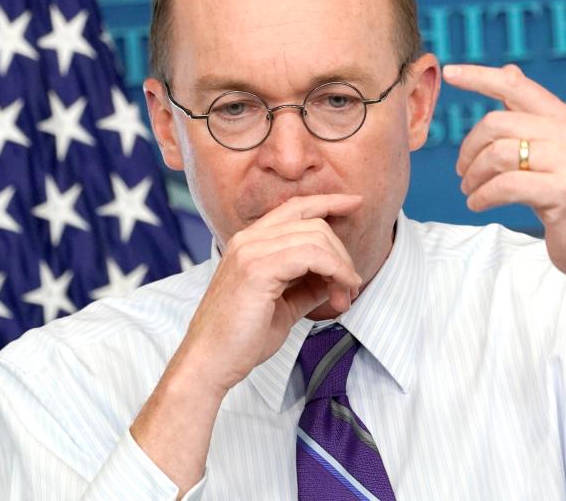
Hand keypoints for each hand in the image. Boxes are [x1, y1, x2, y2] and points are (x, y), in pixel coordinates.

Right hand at [175, 194, 363, 395]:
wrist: (210, 363)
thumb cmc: (240, 339)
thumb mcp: (284, 306)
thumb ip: (308, 286)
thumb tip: (336, 279)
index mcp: (250, 243)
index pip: (295, 207)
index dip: (328, 202)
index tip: (355, 203)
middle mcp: (248, 240)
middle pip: (313, 224)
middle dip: (342, 254)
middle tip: (350, 287)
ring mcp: (251, 251)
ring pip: (316, 237)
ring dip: (342, 266)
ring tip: (346, 295)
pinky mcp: (258, 269)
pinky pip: (312, 256)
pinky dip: (335, 271)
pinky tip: (340, 291)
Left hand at [443, 64, 565, 296]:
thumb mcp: (552, 149)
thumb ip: (529, 113)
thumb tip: (508, 70)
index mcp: (561, 116)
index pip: (514, 84)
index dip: (479, 76)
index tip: (450, 73)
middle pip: (495, 123)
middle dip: (469, 149)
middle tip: (461, 172)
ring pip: (497, 154)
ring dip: (473, 176)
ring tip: (469, 190)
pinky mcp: (563, 191)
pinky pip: (505, 186)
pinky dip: (483, 196)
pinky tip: (477, 203)